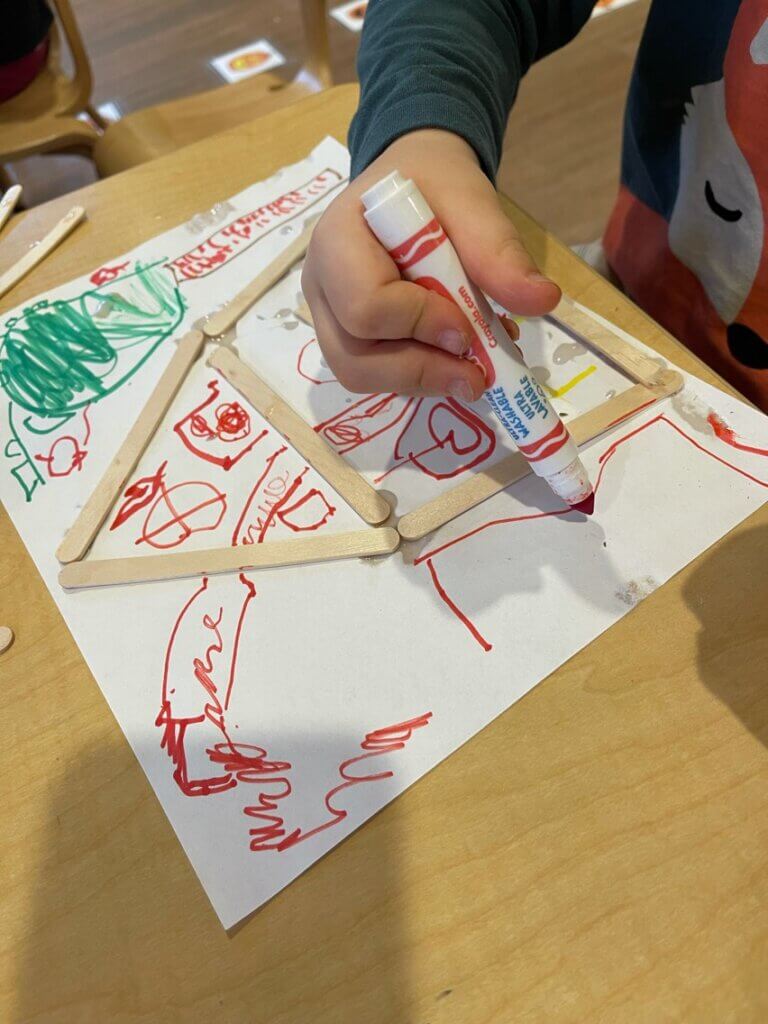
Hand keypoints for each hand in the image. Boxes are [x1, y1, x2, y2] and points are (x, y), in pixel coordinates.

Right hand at [302, 129, 560, 398]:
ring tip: (472, 370)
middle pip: (354, 358)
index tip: (468, 328)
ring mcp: (329, 318)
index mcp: (336, 241)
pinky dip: (422, 377)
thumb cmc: (434, 186)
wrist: (413, 183)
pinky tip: (456, 359)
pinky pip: (377, 375)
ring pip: (361, 375)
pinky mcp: (349, 339)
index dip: (420, 325)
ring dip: (423, 381)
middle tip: (477, 375)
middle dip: (421, 371)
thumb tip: (543, 300)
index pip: (365, 305)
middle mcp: (320, 287)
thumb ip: (498, 251)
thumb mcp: (470, 201)